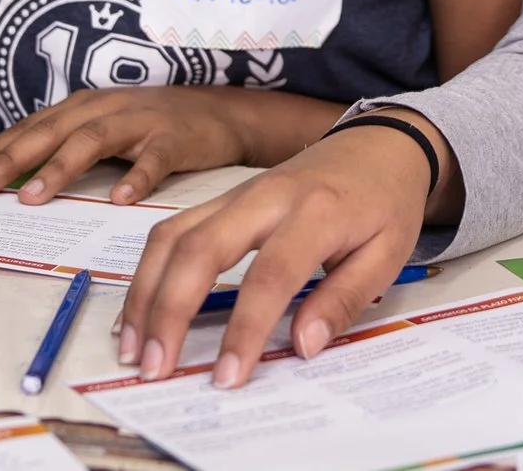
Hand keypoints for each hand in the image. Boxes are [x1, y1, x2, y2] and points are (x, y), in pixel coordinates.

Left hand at [0, 86, 255, 205]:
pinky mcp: (177, 138)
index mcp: (84, 107)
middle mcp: (107, 108)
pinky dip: (136, 177)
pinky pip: (154, 159)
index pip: (31, 128)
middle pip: (51, 132)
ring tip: (32, 198)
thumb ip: (67, 145)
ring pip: (93, 141)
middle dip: (12, 160)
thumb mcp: (105, 128)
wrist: (223, 113)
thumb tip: (15, 177)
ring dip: (60, 168)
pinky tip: (119, 199)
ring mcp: (142, 121)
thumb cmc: (154, 127)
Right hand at [116, 126, 431, 388]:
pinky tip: (140, 309)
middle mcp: (266, 197)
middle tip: (155, 368)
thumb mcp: (387, 255)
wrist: (377, 145)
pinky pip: (171, 229)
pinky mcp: (220, 198)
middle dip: (169, 311)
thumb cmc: (385, 204)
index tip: (227, 377)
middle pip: (200, 248)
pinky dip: (148, 270)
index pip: (270, 276)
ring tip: (134, 349)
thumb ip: (343, 300)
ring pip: (173, 236)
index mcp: (316, 213)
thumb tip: (302, 346)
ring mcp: (236, 193)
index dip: (244, 330)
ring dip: (146, 293)